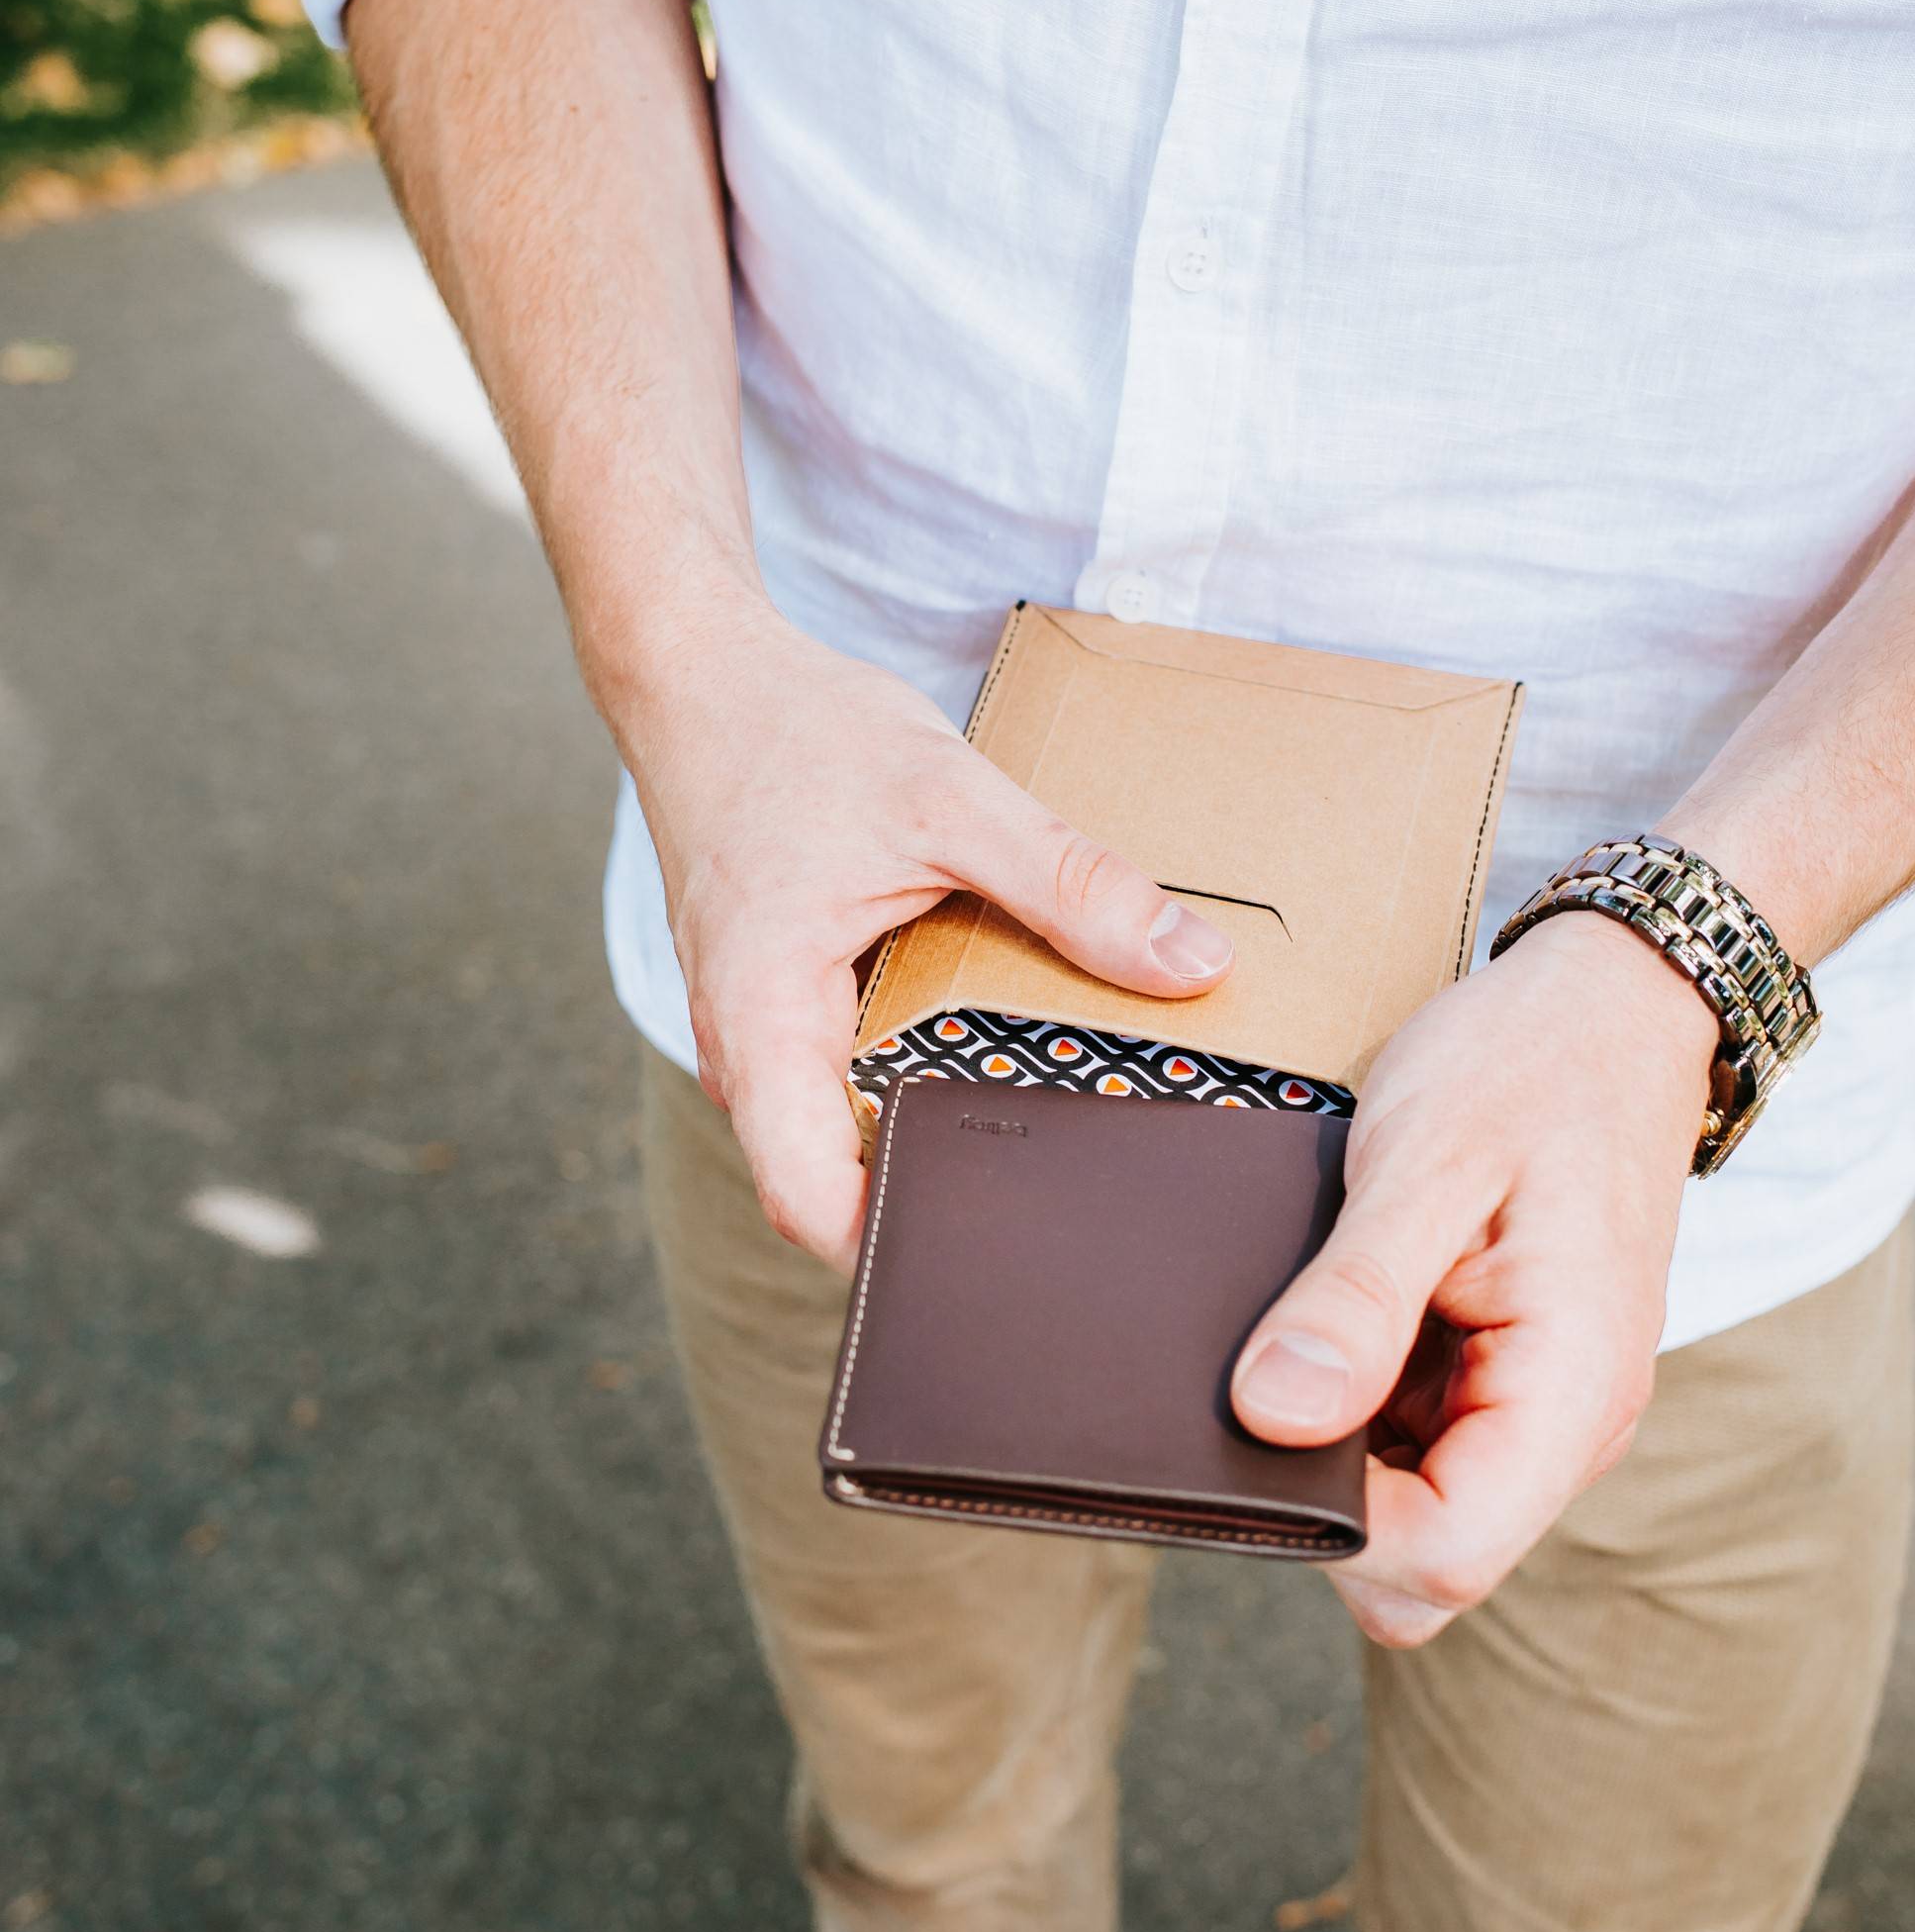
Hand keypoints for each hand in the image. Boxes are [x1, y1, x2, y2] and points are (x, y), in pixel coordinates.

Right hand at [620, 595, 1233, 1267]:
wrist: (702, 680)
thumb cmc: (795, 732)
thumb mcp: (952, 797)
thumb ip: (1070, 886)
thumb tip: (1193, 967)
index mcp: (762, 1020)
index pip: (808, 1202)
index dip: (897, 1249)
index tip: (1005, 1251)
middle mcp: (744, 1053)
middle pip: (834, 1185)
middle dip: (941, 1204)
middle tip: (1067, 1209)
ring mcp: (755, 1039)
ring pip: (840, 1136)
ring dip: (929, 1138)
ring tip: (1049, 1136)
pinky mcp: (777, 1012)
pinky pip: (841, 1082)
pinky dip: (910, 1080)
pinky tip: (993, 1057)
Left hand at [1230, 910, 1713, 1645]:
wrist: (1612, 1002)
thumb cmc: (1528, 1064)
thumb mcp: (1426, 1160)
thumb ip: (1357, 1296)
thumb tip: (1272, 1417)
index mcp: (1570, 1391)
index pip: (1445, 1561)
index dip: (1335, 1526)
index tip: (1267, 1424)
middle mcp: (1569, 1426)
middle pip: (1429, 1562)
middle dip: (1332, 1498)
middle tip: (1274, 1366)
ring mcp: (1541, 1406)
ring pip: (1419, 1509)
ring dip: (1347, 1448)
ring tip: (1311, 1323)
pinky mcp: (1510, 1376)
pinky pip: (1424, 1444)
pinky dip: (1365, 1404)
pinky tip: (1339, 1317)